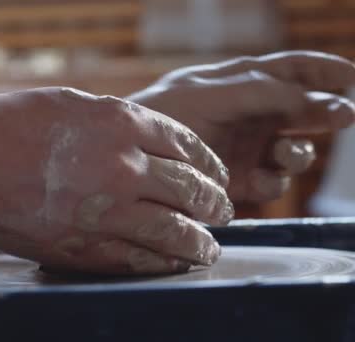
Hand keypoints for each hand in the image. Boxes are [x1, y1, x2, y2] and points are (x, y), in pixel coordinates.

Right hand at [0, 87, 232, 274]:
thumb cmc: (7, 122)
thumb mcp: (71, 104)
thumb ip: (114, 122)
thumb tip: (144, 142)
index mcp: (122, 123)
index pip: (187, 147)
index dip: (209, 166)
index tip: (216, 177)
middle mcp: (123, 166)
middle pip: (191, 191)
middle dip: (215, 205)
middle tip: (223, 213)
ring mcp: (105, 210)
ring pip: (175, 233)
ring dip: (199, 243)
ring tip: (208, 249)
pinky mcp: (81, 246)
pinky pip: (136, 260)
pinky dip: (162, 264)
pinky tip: (172, 265)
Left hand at [128, 51, 354, 201]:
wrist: (131, 154)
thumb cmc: (165, 113)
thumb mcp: (211, 94)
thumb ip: (263, 92)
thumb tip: (317, 97)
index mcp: (242, 84)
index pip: (292, 71)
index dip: (326, 72)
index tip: (353, 77)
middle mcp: (250, 116)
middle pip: (303, 113)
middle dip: (324, 114)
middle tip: (341, 116)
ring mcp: (247, 149)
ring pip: (293, 152)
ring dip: (299, 154)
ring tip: (287, 153)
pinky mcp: (239, 181)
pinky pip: (273, 182)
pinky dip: (275, 181)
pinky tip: (263, 177)